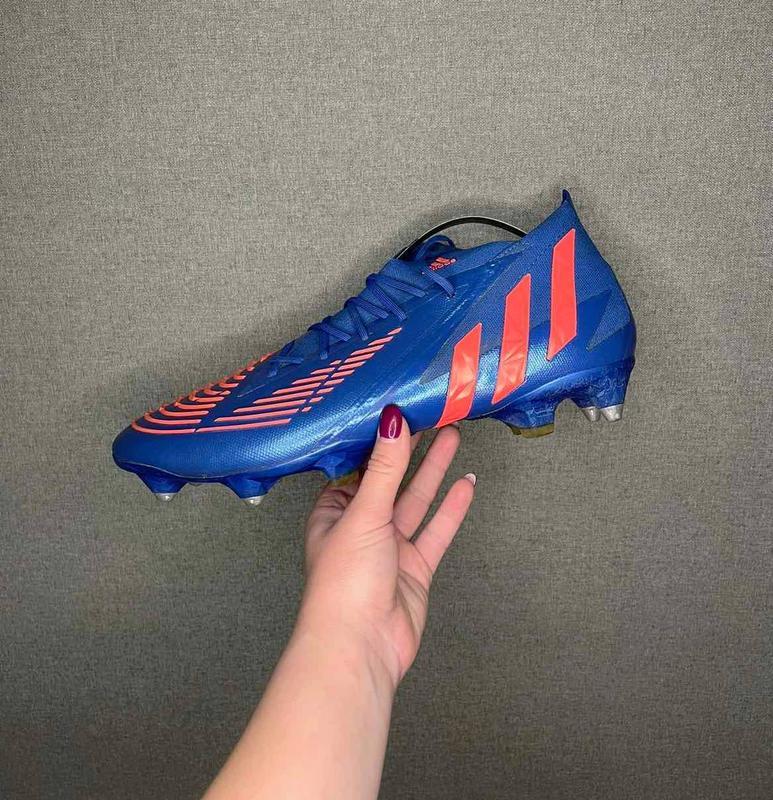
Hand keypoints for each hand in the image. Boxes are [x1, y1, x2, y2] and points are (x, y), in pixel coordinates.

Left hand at [297, 405, 475, 690]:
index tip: (398, 408)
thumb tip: (393, 418)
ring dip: (433, 471)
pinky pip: (435, 531)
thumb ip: (384, 468)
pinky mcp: (415, 568)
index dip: (378, 439)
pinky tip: (466, 483)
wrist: (361, 647)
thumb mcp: (365, 514)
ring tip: (453, 435)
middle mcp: (361, 526)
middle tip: (433, 414)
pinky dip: (451, 508)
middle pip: (390, 479)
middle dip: (410, 449)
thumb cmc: (346, 580)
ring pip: (415, 501)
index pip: (358, 466)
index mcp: (334, 511)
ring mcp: (389, 548)